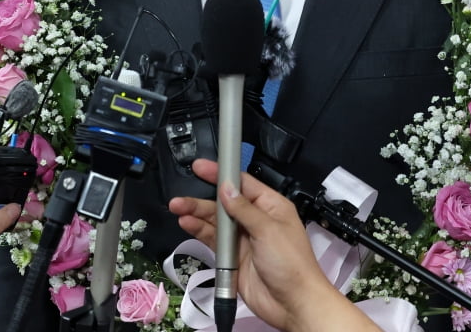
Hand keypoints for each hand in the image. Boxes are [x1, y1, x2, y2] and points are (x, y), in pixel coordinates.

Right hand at [169, 160, 380, 331]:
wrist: (292, 303)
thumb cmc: (293, 264)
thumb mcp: (268, 230)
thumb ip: (244, 209)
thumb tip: (226, 188)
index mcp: (271, 206)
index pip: (242, 183)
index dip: (221, 174)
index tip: (201, 167)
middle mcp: (256, 219)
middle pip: (224, 203)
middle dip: (202, 198)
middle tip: (182, 197)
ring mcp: (244, 238)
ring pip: (215, 221)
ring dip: (197, 214)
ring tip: (178, 208)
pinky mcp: (234, 256)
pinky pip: (213, 240)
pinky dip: (199, 231)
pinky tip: (187, 224)